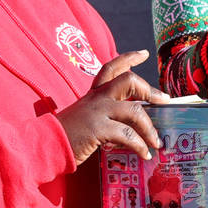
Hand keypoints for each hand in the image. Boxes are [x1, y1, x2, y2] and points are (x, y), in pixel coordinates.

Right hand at [56, 50, 169, 164]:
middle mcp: (97, 97)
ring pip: (134, 111)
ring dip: (150, 128)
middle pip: (129, 81)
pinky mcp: (97, 129)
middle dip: (150, 90)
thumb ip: (106, 117)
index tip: (144, 53)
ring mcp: (97, 111)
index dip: (129, 58)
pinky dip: (140, 146)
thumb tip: (131, 128)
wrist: (44, 145)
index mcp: (93, 93)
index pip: (111, 68)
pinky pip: (128, 135)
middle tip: (163, 101)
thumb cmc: (67, 135)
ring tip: (156, 142)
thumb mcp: (86, 118)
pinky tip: (144, 154)